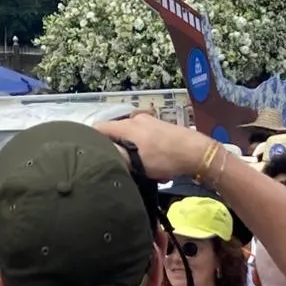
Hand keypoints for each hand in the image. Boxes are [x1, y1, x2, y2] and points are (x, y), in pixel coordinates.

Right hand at [95, 113, 213, 181]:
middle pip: (114, 132)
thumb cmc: (166, 159)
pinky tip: (150, 164)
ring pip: (129, 135)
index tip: (89, 155)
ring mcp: (148, 121)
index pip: (98, 128)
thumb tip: (104, 157)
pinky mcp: (159, 127)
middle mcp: (135, 119)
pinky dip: (141, 149)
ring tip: (135, 167)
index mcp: (127, 126)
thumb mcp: (138, 165)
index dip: (91, 140)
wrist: (197, 152)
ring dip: (129, 150)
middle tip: (113, 164)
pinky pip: (142, 137)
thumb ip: (118, 159)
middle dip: (112, 147)